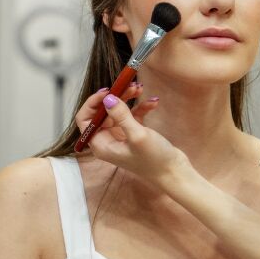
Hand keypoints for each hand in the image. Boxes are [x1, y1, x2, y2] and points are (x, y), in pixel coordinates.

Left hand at [74, 87, 188, 186]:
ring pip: (118, 110)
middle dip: (116, 96)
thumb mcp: (137, 136)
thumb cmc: (154, 160)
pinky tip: (154, 103)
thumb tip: (108, 97)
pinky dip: (142, 107)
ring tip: (140, 88)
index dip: (93, 103)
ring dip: (129, 98)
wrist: (174, 173)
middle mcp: (108, 140)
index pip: (85, 119)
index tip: (108, 90)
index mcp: (101, 144)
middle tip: (129, 85)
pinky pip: (133, 115)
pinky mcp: (134, 133)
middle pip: (103, 111)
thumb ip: (121, 115)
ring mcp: (121, 136)